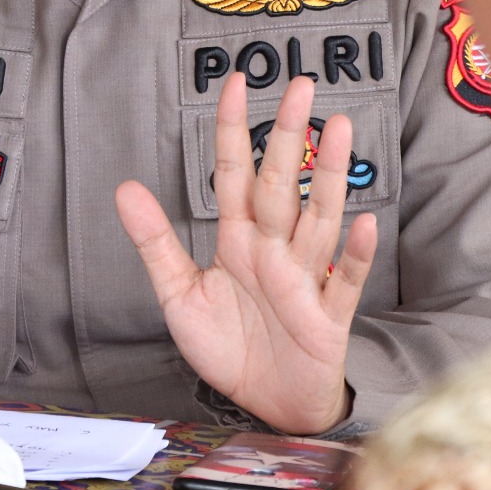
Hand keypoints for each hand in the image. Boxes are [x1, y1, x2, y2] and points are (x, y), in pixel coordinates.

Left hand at [115, 74, 377, 433]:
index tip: (236, 83)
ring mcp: (304, 279)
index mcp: (238, 238)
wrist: (265, 406)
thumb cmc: (229, 345)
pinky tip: (366, 223)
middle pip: (282, 182)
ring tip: (338, 130)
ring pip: (319, 218)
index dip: (233, 129)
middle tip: (303, 85)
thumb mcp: (179, 294)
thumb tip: (124, 188)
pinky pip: (345, 281)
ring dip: (329, 176)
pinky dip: (357, 255)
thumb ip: (155, 242)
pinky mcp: (328, 317)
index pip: (234, 172)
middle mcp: (274, 249)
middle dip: (290, 134)